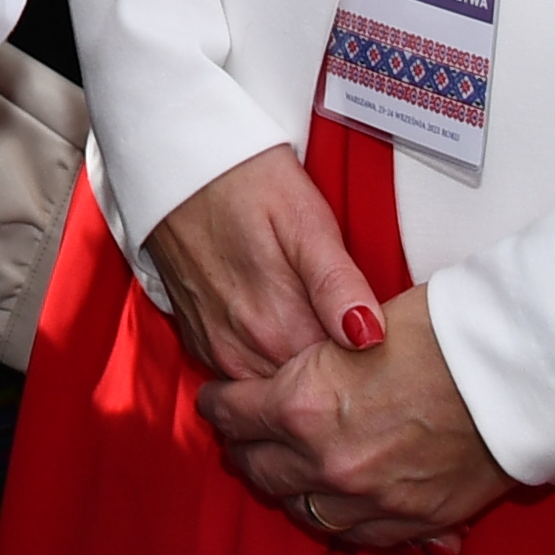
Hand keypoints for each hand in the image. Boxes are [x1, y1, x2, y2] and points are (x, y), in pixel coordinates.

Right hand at [140, 145, 379, 385]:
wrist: (177, 163)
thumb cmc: (247, 181)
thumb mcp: (306, 221)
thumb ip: (338, 285)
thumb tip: (370, 337)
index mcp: (279, 327)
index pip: (339, 383)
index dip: (367, 369)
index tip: (378, 343)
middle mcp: (244, 350)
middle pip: (306, 391)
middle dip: (336, 376)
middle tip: (356, 334)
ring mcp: (217, 350)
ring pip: (275, 387)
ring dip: (301, 370)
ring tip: (321, 328)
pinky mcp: (200, 342)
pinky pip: (244, 375)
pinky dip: (267, 361)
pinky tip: (282, 325)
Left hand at [203, 284, 512, 550]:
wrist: (512, 372)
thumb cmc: (441, 332)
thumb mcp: (355, 327)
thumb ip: (313, 363)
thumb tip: (292, 371)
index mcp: (303, 405)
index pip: (233, 414)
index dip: (220, 403)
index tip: (218, 399)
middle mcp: (327, 460)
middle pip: (259, 468)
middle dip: (245, 448)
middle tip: (242, 437)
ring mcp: (369, 498)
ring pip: (301, 508)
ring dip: (287, 487)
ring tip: (284, 470)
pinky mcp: (410, 520)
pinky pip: (354, 534)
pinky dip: (338, 517)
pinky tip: (334, 500)